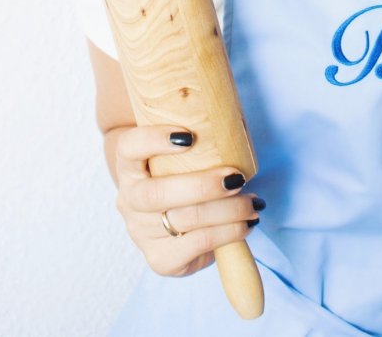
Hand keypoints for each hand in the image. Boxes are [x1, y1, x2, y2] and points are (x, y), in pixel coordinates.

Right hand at [112, 124, 263, 276]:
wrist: (173, 221)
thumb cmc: (186, 173)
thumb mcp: (185, 154)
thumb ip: (200, 138)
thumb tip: (239, 123)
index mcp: (129, 166)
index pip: (129, 148)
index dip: (153, 140)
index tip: (189, 136)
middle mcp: (128, 200)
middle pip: (155, 194)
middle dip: (202, 186)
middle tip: (237, 177)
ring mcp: (140, 232)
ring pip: (182, 221)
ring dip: (226, 211)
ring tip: (253, 203)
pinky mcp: (160, 259)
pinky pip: (195, 246)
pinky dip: (227, 234)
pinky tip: (246, 225)